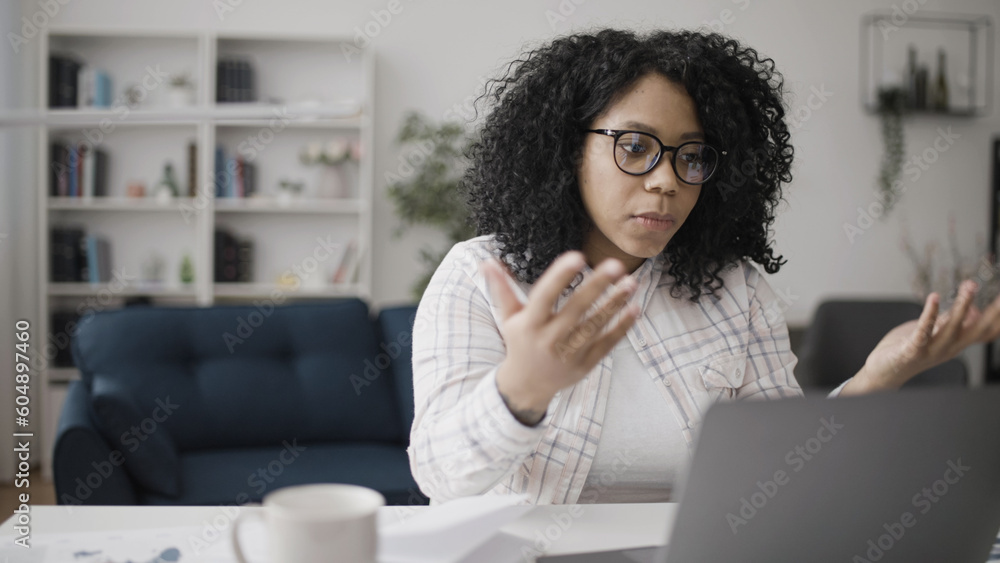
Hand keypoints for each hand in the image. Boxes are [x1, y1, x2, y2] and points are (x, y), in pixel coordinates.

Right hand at [482, 250, 638, 423]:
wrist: (526, 386)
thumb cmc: (519, 343)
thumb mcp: (508, 318)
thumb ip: (502, 289)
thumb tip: (486, 262)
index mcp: (529, 324)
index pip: (544, 296)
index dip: (560, 277)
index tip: (577, 256)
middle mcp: (548, 340)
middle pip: (575, 310)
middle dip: (596, 287)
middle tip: (616, 264)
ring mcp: (569, 354)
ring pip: (594, 326)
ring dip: (614, 304)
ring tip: (631, 282)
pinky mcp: (585, 364)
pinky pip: (606, 344)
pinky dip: (621, 327)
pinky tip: (634, 308)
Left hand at [853, 280, 999, 391]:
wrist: (884, 372)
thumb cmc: (909, 349)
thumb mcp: (935, 333)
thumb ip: (951, 321)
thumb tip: (973, 309)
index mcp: (956, 343)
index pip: (986, 332)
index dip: (999, 318)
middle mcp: (949, 348)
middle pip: (976, 330)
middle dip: (992, 312)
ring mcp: (932, 350)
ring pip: (952, 328)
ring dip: (962, 306)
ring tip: (970, 286)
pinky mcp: (912, 349)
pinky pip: (923, 330)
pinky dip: (930, 314)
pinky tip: (935, 298)